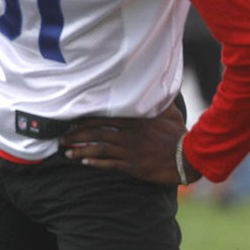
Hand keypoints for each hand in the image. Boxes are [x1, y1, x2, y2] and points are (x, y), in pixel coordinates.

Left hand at [58, 102, 199, 185]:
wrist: (189, 157)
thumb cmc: (178, 133)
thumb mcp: (169, 111)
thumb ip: (156, 99)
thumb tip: (155, 82)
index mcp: (133, 119)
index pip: (103, 116)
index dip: (84, 119)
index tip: (71, 120)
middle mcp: (128, 134)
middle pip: (95, 132)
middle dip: (75, 135)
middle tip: (61, 138)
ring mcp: (130, 150)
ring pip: (98, 149)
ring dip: (80, 151)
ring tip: (67, 153)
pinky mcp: (133, 166)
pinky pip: (110, 164)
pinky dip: (95, 163)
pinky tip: (84, 163)